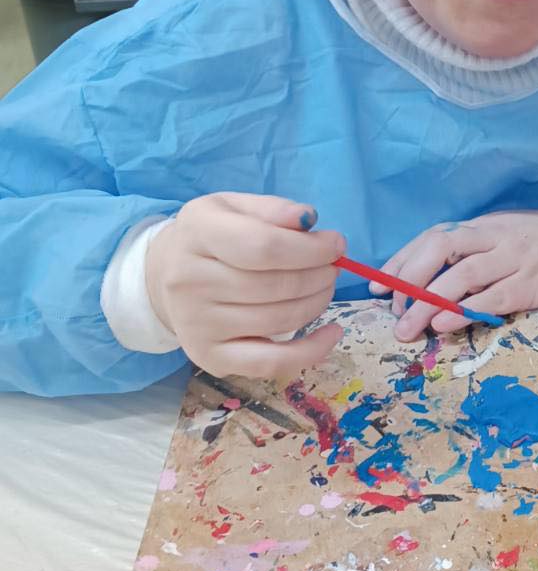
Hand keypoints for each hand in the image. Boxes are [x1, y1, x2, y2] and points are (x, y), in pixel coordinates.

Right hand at [145, 193, 345, 381]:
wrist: (166, 276)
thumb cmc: (212, 238)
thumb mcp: (234, 207)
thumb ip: (272, 209)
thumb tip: (308, 219)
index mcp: (198, 233)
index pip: (263, 246)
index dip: (311, 248)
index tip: (337, 245)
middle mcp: (190, 281)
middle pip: (275, 286)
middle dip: (319, 275)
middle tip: (333, 267)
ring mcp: (197, 325)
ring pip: (279, 320)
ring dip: (318, 303)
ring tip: (326, 286)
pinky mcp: (210, 358)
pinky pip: (271, 363)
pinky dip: (310, 352)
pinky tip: (332, 333)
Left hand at [375, 206, 537, 340]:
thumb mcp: (501, 236)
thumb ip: (470, 254)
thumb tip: (427, 282)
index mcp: (481, 225)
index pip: (431, 237)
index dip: (401, 260)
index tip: (379, 285)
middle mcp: (493, 237)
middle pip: (440, 248)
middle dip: (409, 279)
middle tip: (392, 311)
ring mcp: (513, 259)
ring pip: (462, 275)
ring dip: (429, 302)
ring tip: (409, 327)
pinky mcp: (532, 284)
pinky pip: (493, 297)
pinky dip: (465, 311)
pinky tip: (445, 325)